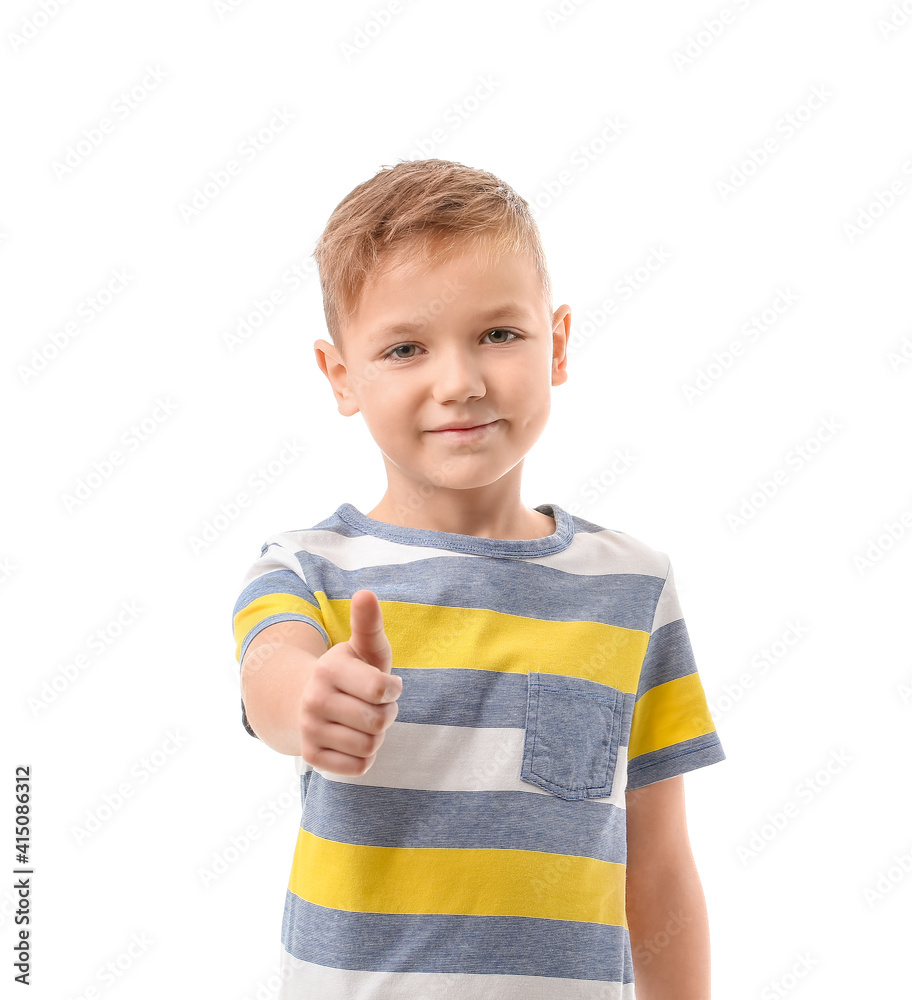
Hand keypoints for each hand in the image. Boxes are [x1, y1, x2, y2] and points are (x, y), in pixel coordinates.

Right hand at [298, 589, 401, 775]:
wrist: (309, 702)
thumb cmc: (352, 673)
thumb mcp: (364, 648)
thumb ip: (369, 623)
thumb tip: (365, 593)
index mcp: (328, 669)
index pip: (381, 690)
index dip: (392, 690)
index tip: (385, 685)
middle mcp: (313, 700)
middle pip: (379, 722)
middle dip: (386, 714)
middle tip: (373, 705)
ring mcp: (309, 730)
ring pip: (370, 746)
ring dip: (376, 736)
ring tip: (363, 721)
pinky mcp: (312, 757)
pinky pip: (358, 767)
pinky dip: (364, 757)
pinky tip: (353, 740)